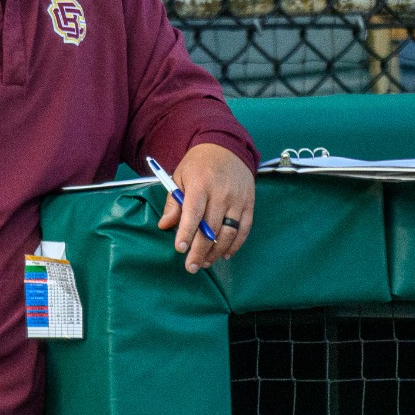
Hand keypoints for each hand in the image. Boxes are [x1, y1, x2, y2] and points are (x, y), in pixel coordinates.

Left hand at [158, 142, 255, 273]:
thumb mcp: (179, 177)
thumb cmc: (198, 165)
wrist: (226, 147)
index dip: (187, 233)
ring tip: (206, 262)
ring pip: (229, 232)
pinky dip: (236, 244)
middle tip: (191, 266)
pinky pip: (244, 228)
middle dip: (200, 250)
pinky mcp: (249, 203)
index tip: (180, 249)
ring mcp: (238, 199)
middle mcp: (222, 193)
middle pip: (211, 228)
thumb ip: (173, 202)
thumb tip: (165, 225)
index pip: (194, 213)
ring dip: (217, 251)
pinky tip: (225, 254)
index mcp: (201, 185)